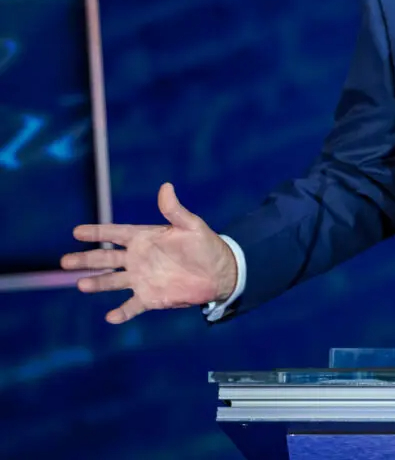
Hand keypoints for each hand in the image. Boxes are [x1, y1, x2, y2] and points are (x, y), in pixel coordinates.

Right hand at [61, 182, 237, 323]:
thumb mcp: (191, 225)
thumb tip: (166, 187)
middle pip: (106, 259)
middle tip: (64, 261)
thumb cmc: (205, 245)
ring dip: (97, 283)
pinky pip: (132, 306)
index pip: (116, 234)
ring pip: (112, 282)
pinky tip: (110, 317)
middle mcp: (138, 258)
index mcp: (145, 238)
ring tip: (81, 285)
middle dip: (85, 259)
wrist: (220, 272)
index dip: (97, 233)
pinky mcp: (151, 297)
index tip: (77, 232)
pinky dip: (122, 312)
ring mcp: (142, 278)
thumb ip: (174, 210)